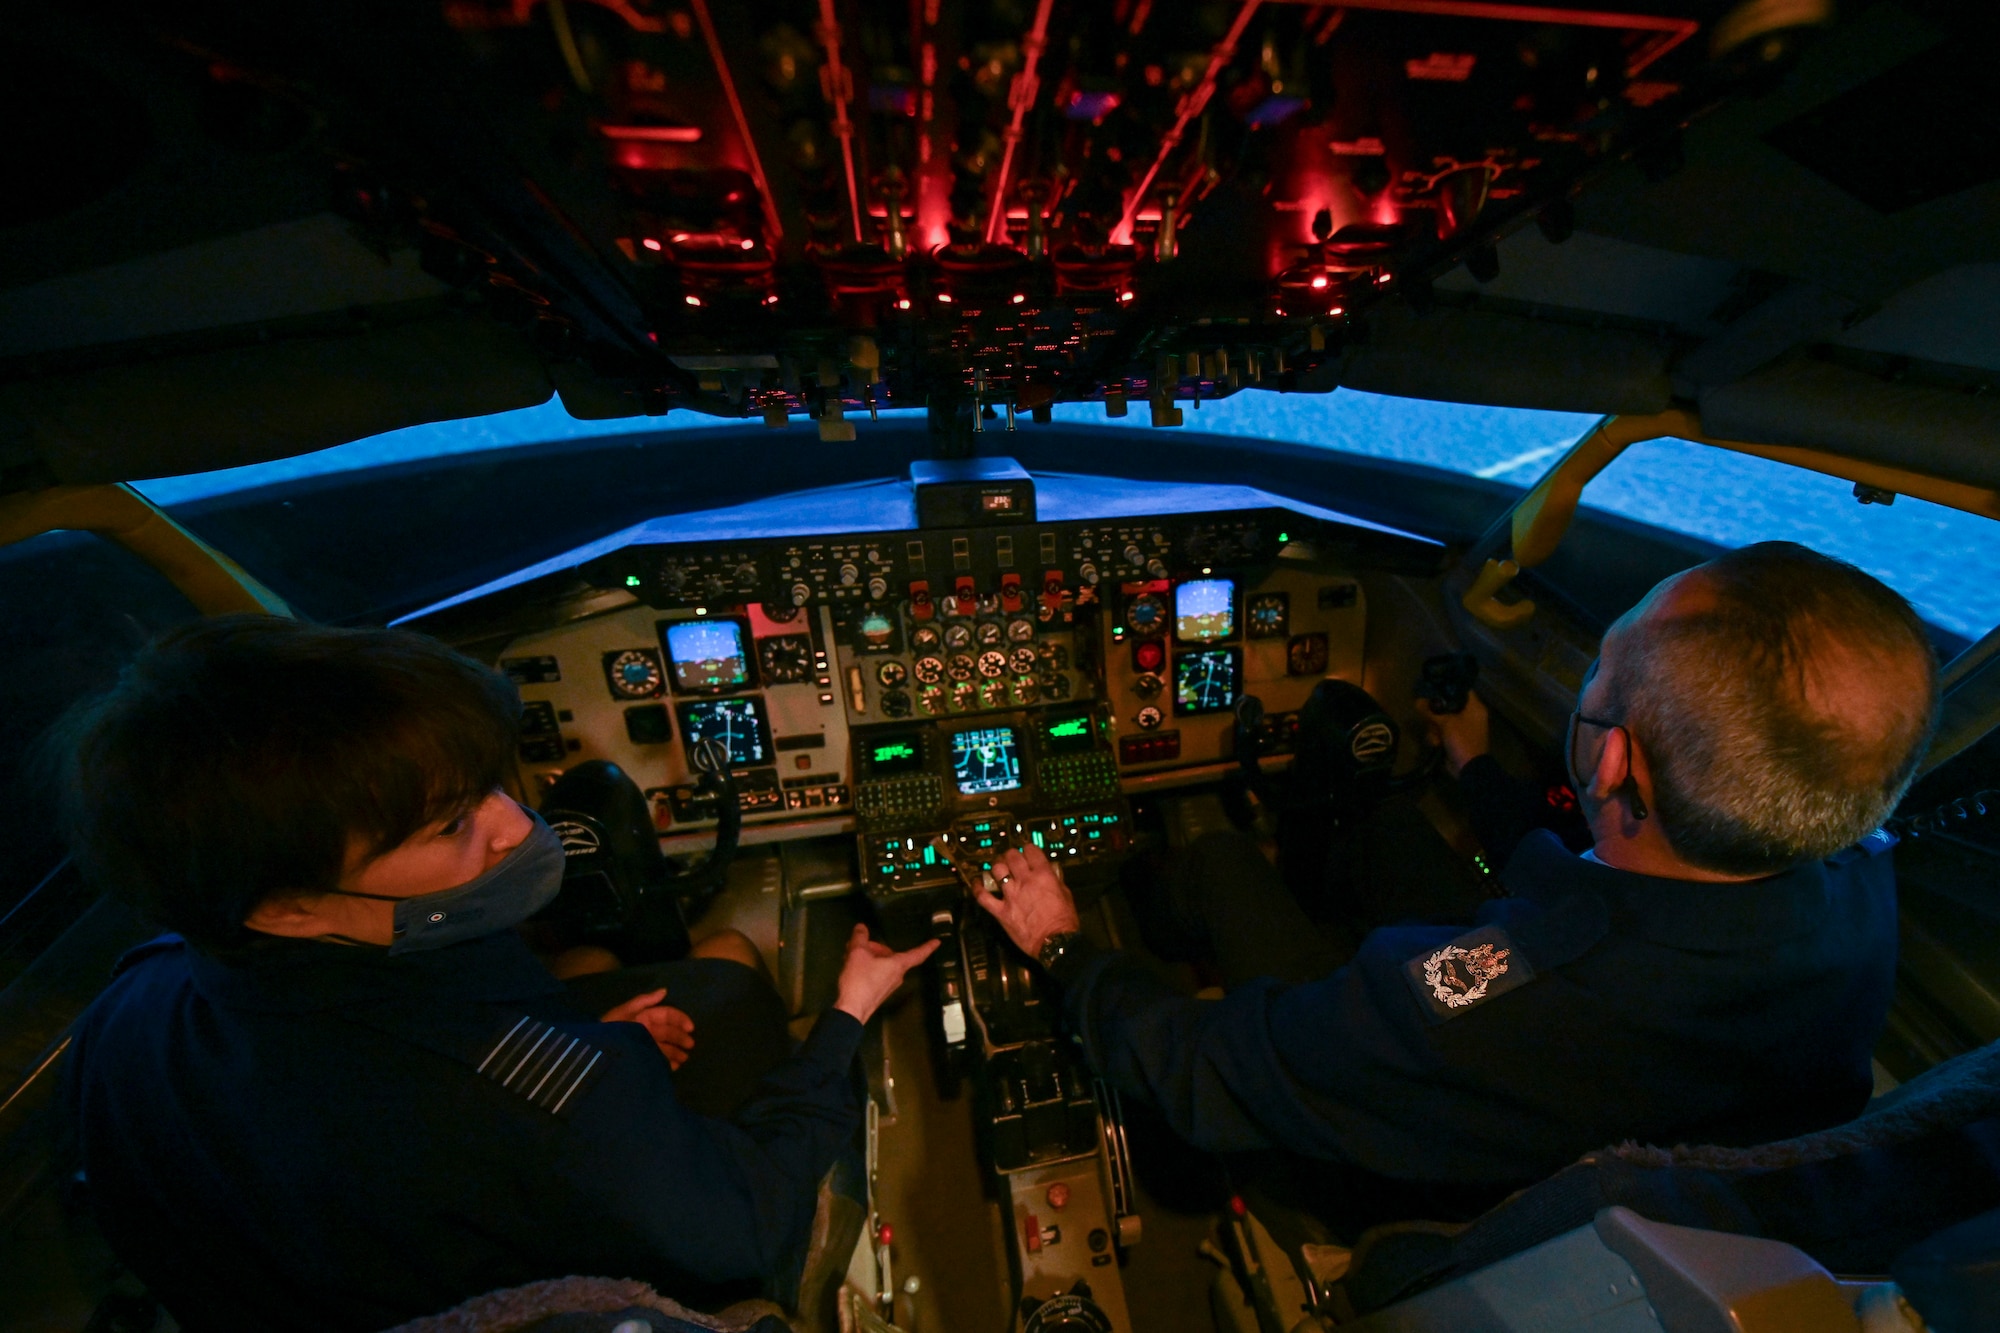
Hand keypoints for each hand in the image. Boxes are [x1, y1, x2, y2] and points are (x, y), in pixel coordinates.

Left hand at [600, 988, 695, 1069]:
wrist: (596, 1054)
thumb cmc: (609, 1030)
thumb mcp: (623, 1012)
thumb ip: (643, 1001)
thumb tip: (664, 991)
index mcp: (642, 1018)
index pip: (666, 1015)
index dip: (679, 1020)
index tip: (690, 1029)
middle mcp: (645, 1031)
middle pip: (667, 1032)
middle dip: (680, 1038)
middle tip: (690, 1046)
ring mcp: (643, 1046)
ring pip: (664, 1047)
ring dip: (676, 1051)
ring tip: (684, 1059)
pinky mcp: (640, 1060)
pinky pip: (657, 1060)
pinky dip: (667, 1063)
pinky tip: (673, 1067)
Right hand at [833, 926, 939, 1025]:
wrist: (851, 1009)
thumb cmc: (859, 980)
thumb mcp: (857, 953)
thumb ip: (860, 938)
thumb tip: (861, 928)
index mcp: (898, 965)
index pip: (917, 954)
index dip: (927, 947)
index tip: (937, 942)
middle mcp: (896, 976)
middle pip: (891, 956)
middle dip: (876, 948)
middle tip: (860, 944)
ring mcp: (888, 986)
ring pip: (882, 965)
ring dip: (869, 957)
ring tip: (851, 954)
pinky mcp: (878, 993)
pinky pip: (876, 974)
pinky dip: (866, 967)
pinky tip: (851, 966)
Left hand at [966, 841, 1080, 961]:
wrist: (1056, 942)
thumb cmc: (1064, 920)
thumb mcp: (1066, 894)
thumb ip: (1056, 880)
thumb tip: (1050, 874)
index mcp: (1043, 875)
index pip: (1031, 851)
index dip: (1028, 849)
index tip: (1027, 852)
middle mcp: (1025, 881)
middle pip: (1011, 856)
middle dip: (1011, 855)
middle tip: (1011, 860)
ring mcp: (1011, 896)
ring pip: (997, 870)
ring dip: (997, 867)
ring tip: (998, 869)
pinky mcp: (1001, 911)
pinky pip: (983, 897)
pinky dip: (978, 888)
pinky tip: (977, 883)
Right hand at [1418, 689, 1490, 774]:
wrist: (1468, 767)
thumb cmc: (1462, 739)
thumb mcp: (1446, 723)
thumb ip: (1431, 711)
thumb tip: (1417, 701)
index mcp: (1475, 708)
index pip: (1462, 690)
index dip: (1448, 688)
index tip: (1433, 688)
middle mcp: (1470, 715)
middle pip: (1448, 706)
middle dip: (1436, 715)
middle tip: (1429, 718)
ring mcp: (1462, 728)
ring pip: (1442, 720)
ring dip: (1435, 728)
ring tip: (1436, 736)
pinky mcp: (1455, 738)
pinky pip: (1443, 732)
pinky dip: (1438, 737)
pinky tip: (1437, 744)